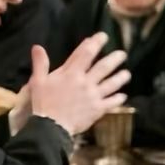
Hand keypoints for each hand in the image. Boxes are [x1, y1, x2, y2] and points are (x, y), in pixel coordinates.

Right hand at [12, 35, 129, 140]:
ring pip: (111, 84)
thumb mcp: (38, 81)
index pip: (86, 53)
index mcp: (71, 73)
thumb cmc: (43, 104)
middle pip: (104, 67)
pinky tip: (123, 96)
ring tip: (127, 73)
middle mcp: (85, 82)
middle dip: (114, 58)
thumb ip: (40, 63)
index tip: (103, 36)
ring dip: (120, 78)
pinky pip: (111, 102)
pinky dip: (118, 99)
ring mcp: (93, 96)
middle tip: (123, 54)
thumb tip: (37, 47)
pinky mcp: (97, 110)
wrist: (51, 128)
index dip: (95, 42)